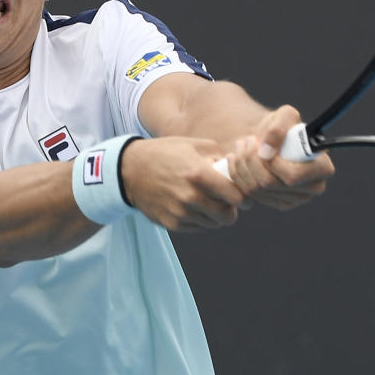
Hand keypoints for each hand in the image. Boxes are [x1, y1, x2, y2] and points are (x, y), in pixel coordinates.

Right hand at [121, 137, 247, 230]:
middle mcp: (190, 196)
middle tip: (228, 204)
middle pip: (227, 216)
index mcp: (198, 174)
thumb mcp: (193, 145)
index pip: (235, 197)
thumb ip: (220, 155)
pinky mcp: (171, 224)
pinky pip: (197, 228)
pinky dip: (200, 221)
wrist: (130, 170)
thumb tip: (237, 168)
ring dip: (215, 216)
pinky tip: (194, 208)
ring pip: (213, 224)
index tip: (244, 198)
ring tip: (209, 203)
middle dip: (231, 211)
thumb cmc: (165, 153)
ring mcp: (180, 212)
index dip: (244, 199)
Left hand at [226, 105, 334, 209]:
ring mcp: (296, 199)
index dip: (271, 163)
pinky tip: (237, 160)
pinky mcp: (279, 204)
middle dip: (250, 160)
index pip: (292, 176)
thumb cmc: (285, 126)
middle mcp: (314, 188)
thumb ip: (278, 128)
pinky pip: (250, 195)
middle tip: (245, 142)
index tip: (260, 144)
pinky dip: (239, 176)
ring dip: (241, 165)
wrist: (275, 140)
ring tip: (240, 147)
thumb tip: (266, 152)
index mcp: (323, 168)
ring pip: (256, 190)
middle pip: (270, 184)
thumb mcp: (285, 115)